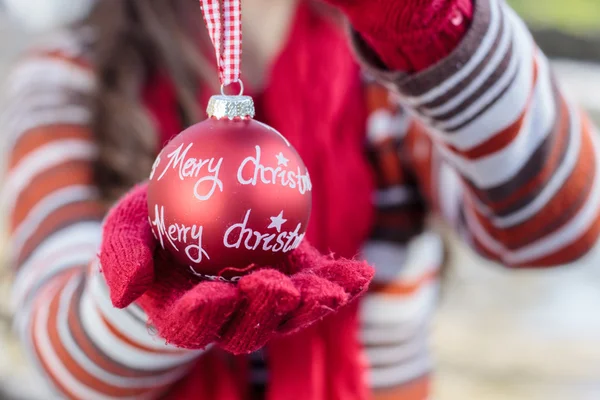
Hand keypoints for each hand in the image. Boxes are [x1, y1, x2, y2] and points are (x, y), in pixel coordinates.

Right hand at [99, 183, 373, 353]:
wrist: (185, 221)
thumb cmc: (150, 228)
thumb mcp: (123, 229)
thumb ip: (122, 256)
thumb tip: (125, 293)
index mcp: (184, 313)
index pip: (191, 325)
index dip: (203, 316)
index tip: (214, 295)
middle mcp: (227, 318)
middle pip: (247, 329)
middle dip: (264, 313)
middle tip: (276, 287)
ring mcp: (263, 304)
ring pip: (288, 317)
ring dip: (311, 306)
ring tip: (334, 289)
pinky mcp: (291, 285)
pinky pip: (315, 290)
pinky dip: (339, 285)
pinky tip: (361, 275)